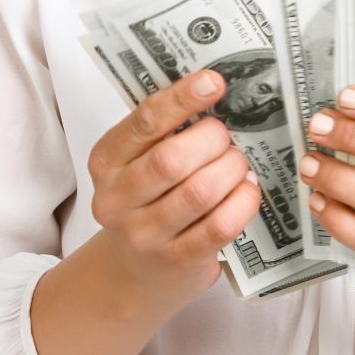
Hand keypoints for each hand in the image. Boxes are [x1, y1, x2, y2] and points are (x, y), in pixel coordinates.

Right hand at [86, 68, 262, 303]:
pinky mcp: (177, 262)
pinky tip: (247, 190)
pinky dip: (243, 202)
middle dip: (213, 139)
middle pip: (172, 159)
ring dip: (231, 169)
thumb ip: (166, 128)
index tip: (214, 82)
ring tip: (240, 163)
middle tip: (227, 136)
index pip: (145, 122)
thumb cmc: (145, 199)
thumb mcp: (138, 160)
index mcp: (107, 161)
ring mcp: (145, 235)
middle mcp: (117, 199)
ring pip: (199, 192)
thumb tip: (214, 88)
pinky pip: (219, 227)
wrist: (132, 272)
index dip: (181, 98)